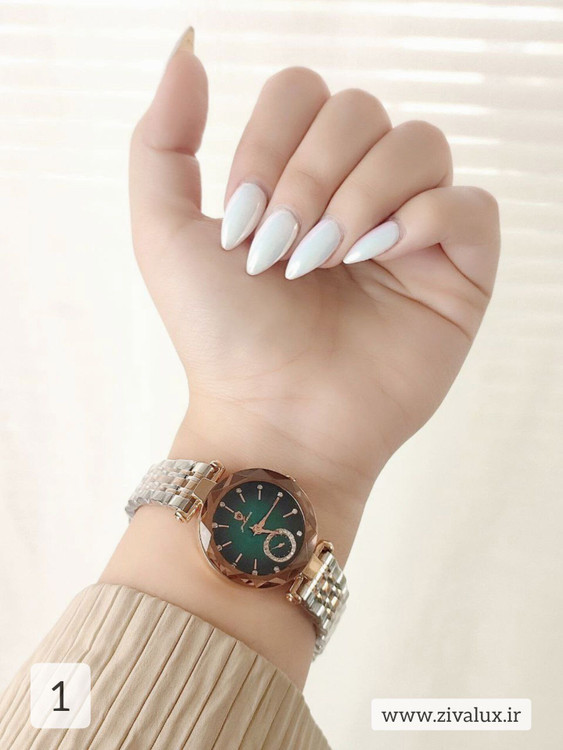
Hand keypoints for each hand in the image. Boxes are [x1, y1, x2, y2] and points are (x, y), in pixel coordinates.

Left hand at [129, 32, 499, 560]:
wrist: (273, 417)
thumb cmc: (223, 336)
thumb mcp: (165, 233)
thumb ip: (161, 141)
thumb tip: (188, 50)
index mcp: (298, 178)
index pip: (305, 93)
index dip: (270, 142)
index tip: (244, 224)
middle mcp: (358, 193)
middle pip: (362, 109)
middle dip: (312, 175)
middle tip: (285, 251)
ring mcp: (412, 231)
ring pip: (420, 143)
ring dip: (363, 195)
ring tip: (331, 260)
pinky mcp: (457, 272)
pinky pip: (470, 204)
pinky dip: (427, 217)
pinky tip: (384, 257)